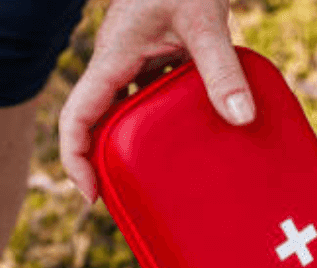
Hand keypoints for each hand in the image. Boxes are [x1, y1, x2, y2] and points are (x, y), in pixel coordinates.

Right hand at [59, 0, 253, 201]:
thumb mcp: (204, 21)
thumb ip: (220, 70)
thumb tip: (241, 119)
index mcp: (112, 58)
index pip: (76, 117)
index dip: (76, 159)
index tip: (93, 194)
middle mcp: (117, 61)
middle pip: (96, 121)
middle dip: (105, 160)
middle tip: (129, 197)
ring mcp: (136, 56)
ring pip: (124, 108)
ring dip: (135, 141)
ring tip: (160, 174)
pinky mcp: (158, 52)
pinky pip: (151, 92)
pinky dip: (163, 117)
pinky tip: (193, 131)